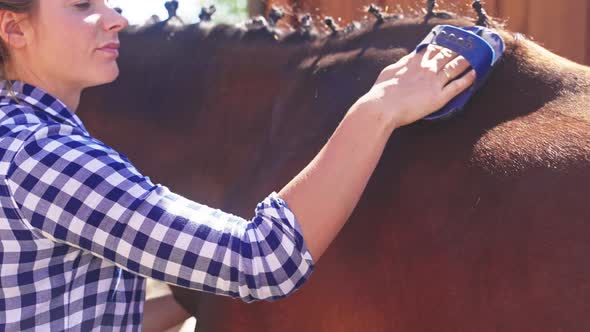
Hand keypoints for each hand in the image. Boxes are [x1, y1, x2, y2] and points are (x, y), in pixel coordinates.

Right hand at [354, 45, 475, 128]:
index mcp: (414, 62)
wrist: (382, 107)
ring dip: (467, 60)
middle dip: (459, 48)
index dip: (443, 43)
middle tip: (469, 43)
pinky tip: (475, 73)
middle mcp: (427, 69)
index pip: (433, 48)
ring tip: (477, 55)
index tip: (451, 39)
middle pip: (447, 54)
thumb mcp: (389, 71)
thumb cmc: (381, 91)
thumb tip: (411, 57)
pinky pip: (457, 86)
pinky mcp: (439, 97)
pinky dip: (468, 79)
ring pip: (455, 67)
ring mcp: (434, 82)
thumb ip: (402, 63)